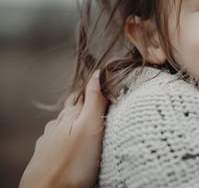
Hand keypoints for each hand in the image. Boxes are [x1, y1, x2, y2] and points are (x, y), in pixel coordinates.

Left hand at [19, 71, 107, 187]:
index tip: (113, 84)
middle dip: (89, 103)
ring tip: (91, 123)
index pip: (87, 93)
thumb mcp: (89, 128)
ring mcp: (49, 141)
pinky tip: (72, 143)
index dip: (99, 87)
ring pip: (65, 124)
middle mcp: (57, 125)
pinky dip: (68, 137)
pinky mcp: (46, 157)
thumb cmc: (72, 165)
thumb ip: (94, 100)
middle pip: (75, 108)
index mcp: (70, 115)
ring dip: (78, 121)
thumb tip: (98, 72)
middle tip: (106, 102)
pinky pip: (58, 140)